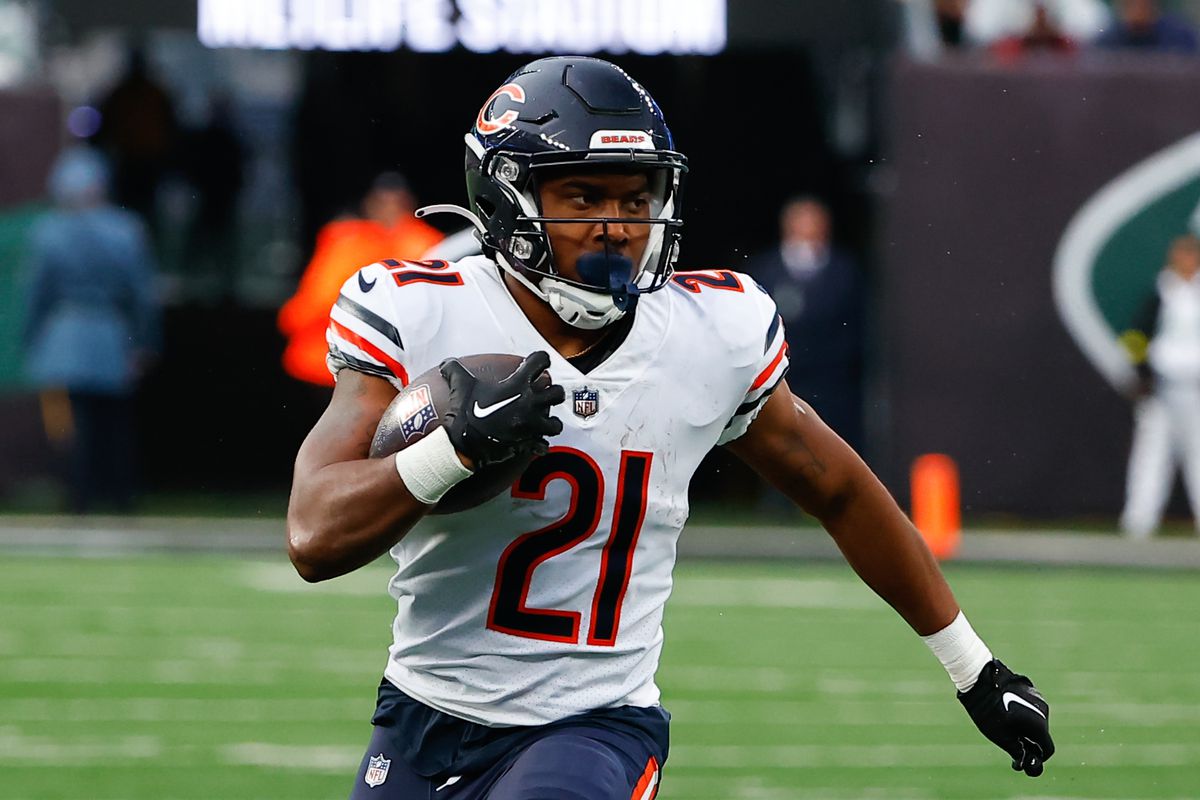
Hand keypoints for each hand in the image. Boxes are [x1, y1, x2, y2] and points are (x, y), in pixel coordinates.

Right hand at [439, 351, 564, 467]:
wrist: (464, 444)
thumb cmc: (466, 414)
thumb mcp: (460, 386)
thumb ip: (455, 370)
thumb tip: (446, 363)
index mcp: (517, 385)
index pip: (540, 362)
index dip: (541, 360)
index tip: (540, 363)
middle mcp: (529, 403)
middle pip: (556, 393)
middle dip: (553, 393)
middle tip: (545, 393)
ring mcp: (531, 425)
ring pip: (556, 423)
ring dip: (552, 421)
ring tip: (545, 420)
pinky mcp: (528, 442)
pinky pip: (543, 444)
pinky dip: (541, 444)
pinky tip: (535, 441)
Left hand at [958, 659, 1053, 776]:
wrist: (981, 679)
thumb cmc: (990, 711)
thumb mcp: (1001, 736)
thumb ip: (1016, 751)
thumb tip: (1025, 761)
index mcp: (1039, 725)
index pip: (1048, 749)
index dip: (1039, 758)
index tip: (1027, 760)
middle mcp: (1043, 711)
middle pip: (1041, 734)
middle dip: (1029, 741)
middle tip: (1011, 742)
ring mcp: (1037, 697)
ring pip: (1035, 719)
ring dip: (1025, 726)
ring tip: (1005, 724)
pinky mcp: (1029, 688)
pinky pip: (1030, 706)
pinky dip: (1022, 713)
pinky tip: (1005, 709)